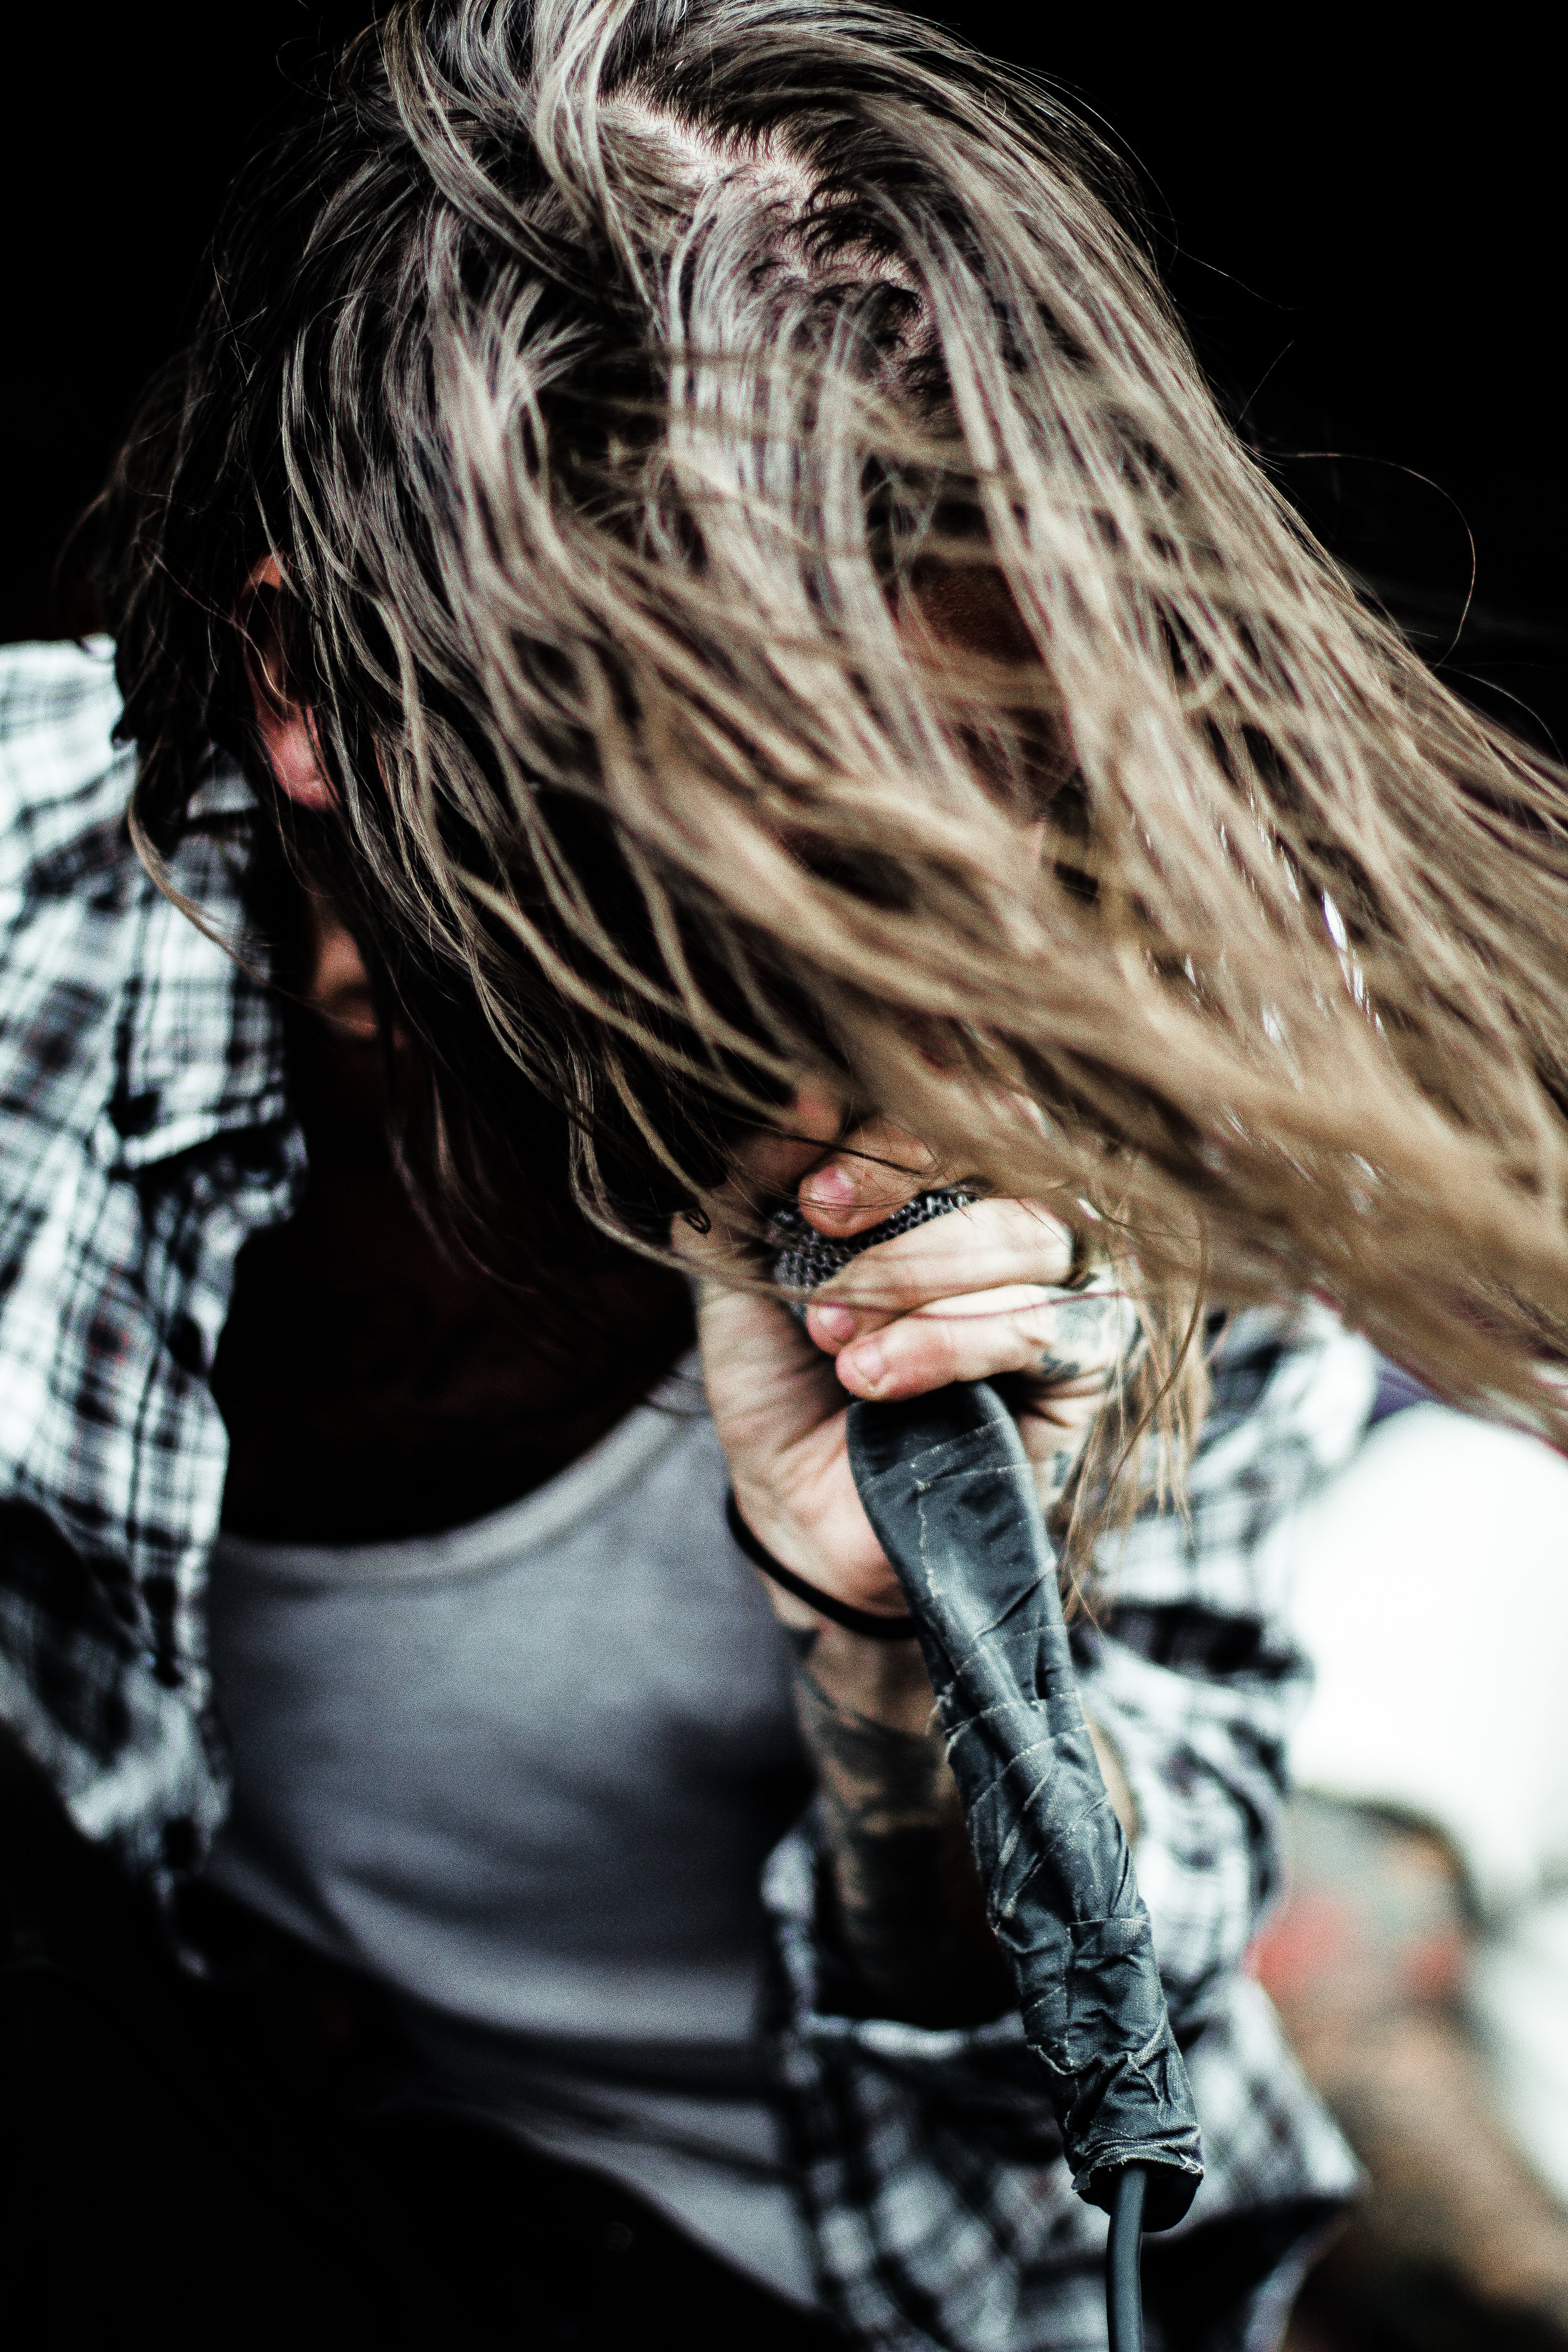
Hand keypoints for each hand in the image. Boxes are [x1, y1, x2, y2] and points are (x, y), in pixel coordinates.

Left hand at [677, 1099, 1136, 1621]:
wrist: (802, 1506)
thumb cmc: (786, 1372)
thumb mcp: (744, 1263)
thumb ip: (757, 1175)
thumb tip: (804, 1095)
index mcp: (945, 1163)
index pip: (946, 1091)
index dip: (877, 1123)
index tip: (803, 1178)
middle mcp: (1022, 1202)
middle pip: (998, 1140)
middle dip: (892, 1180)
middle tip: (817, 1224)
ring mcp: (1070, 1278)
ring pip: (1022, 1229)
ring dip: (909, 1275)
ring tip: (830, 1333)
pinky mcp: (1092, 1362)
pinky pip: (1036, 1325)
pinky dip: (943, 1343)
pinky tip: (872, 1379)